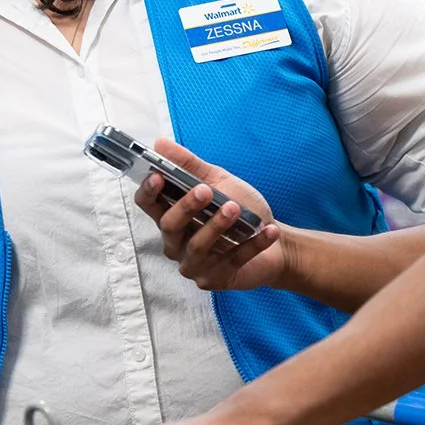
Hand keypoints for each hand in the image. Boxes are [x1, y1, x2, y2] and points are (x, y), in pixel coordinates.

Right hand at [135, 140, 284, 291]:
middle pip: (168, 226)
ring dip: (217, 226)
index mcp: (172, 216)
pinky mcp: (214, 280)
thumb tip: (160, 143)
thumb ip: (190, 166)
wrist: (276, 244)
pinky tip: (268, 231)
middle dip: (186, 207)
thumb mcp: (218, 182)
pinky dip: (251, 245)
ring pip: (197, 246)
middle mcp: (176, 243)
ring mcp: (193, 264)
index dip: (148, 191)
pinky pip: (231, 261)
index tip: (158, 176)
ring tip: (236, 208)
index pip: (147, 204)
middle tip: (205, 190)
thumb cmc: (241, 211)